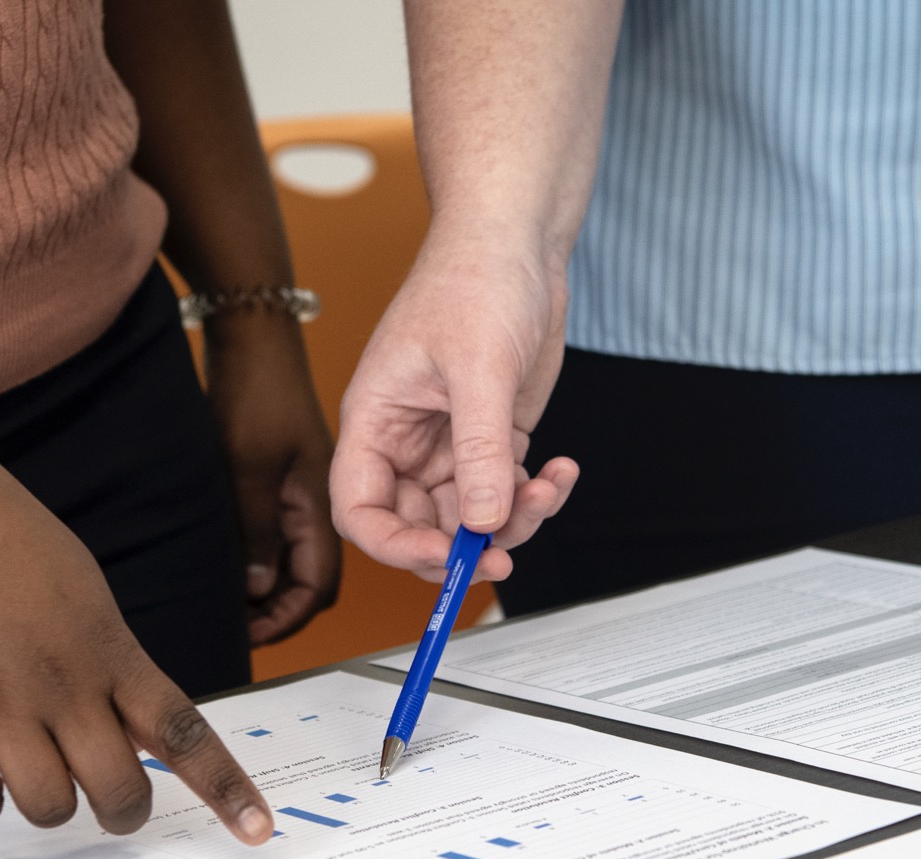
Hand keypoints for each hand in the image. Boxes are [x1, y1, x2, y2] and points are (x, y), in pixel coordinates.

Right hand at [0, 425, 274, 842]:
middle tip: (108, 802)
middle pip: (118, 791)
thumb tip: (125, 722)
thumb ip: (107, 654)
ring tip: (31, 774)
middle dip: (121, 810)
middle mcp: (62, 680)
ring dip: (46, 805)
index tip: (255, 829)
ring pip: (48, 806)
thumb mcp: (78, 584)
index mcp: (108, 645)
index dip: (225, 788)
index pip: (183, 731)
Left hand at [201, 311, 340, 644]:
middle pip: (311, 577)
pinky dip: (263, 555)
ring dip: (270, 585)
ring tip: (231, 602)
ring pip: (297, 555)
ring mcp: (306, 488)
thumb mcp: (248, 467)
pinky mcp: (289, 474)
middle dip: (279, 610)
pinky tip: (234, 558)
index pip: (317, 584)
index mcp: (329, 502)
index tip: (253, 636)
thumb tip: (258, 588)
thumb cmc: (255, 387)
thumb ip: (258, 532)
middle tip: (238, 629)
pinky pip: (284, 530)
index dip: (287, 617)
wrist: (252, 333)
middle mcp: (324, 501)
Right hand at [330, 230, 579, 584]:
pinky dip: (537, 494)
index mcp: (376, 422)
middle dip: (463, 546)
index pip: (360, 509)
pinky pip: (508, 491)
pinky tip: (560, 471)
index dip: (395, 545)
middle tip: (504, 555)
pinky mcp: (494, 439)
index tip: (445, 554)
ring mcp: (452, 444)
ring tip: (547, 491)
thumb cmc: (475, 279)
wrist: (518, 242)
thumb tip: (481, 520)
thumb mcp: (478, 367)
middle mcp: (408, 442)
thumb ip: (479, 450)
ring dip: (512, 521)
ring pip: (470, 517)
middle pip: (419, 525)